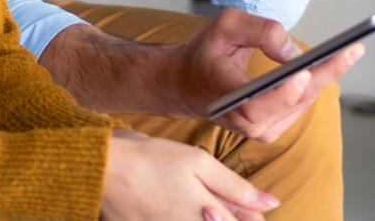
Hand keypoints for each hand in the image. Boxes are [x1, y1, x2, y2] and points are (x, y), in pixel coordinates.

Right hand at [100, 129, 278, 220]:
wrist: (102, 170)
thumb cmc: (151, 159)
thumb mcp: (197, 163)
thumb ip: (236, 187)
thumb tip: (272, 204)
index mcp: (210, 215)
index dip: (251, 216)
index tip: (250, 209)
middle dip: (229, 216)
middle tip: (211, 202)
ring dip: (207, 217)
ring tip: (198, 204)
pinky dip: (186, 217)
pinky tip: (182, 208)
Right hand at [167, 9, 362, 141]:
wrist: (187, 85)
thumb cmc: (205, 53)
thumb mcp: (225, 27)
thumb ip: (260, 31)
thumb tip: (294, 51)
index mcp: (228, 97)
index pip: (259, 103)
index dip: (285, 91)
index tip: (306, 71)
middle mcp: (246, 122)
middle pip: (293, 100)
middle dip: (325, 73)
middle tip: (352, 50)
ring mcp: (260, 131)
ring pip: (302, 102)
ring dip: (325, 77)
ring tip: (349, 52)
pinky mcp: (271, 130)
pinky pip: (300, 105)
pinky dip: (314, 84)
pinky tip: (329, 65)